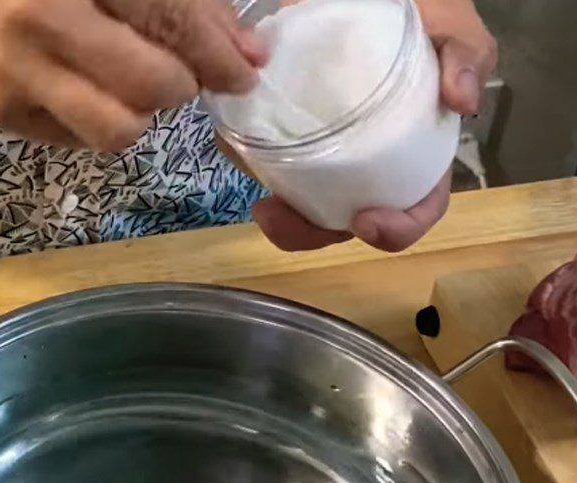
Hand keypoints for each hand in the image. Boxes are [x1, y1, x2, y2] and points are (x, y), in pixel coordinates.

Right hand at [0, 0, 265, 149]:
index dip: (216, 53)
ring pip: (116, 129)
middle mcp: (35, 19)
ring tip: (123, 80)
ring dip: (139, 112)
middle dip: (179, 85)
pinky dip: (98, 115)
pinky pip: (81, 138)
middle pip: (148, 87)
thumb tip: (244, 54)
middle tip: (172, 69)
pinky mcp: (0, 112)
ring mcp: (12, 72)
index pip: (166, 16)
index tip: (244, 73)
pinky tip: (79, 83)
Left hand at [250, 0, 496, 252]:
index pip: (415, 209)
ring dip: (284, 221)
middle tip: (282, 217)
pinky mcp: (287, 139)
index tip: (367, 222)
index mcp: (414, 155)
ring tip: (265, 208)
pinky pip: (270, 171)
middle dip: (314, 233)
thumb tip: (462, 100)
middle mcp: (368, 168)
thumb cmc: (407, 13)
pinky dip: (256, 174)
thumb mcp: (446, 23)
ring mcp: (326, 158)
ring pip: (306, 209)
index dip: (397, 229)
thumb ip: (463, 51)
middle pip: (347, 222)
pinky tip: (246, 162)